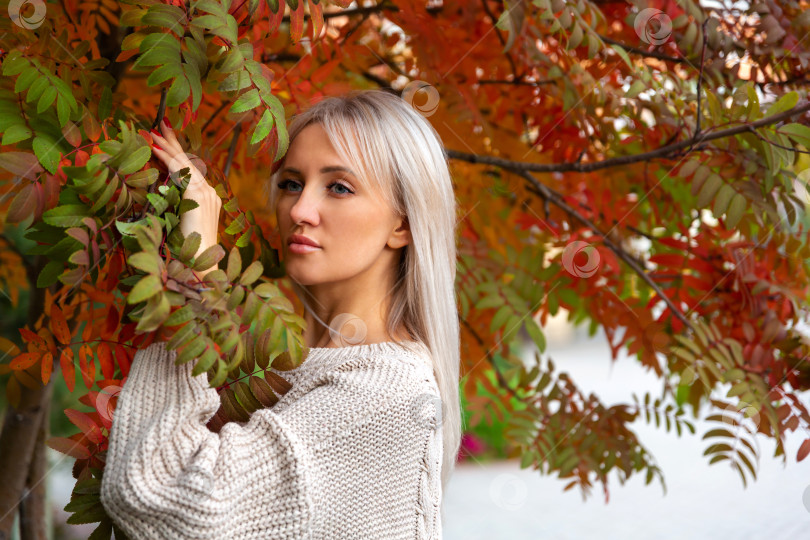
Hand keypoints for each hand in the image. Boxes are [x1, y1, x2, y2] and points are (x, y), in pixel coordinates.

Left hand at [149, 118, 221, 279]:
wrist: (201, 261)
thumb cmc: (188, 250)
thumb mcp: (178, 224)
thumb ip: (173, 208)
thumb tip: (158, 196)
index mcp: (206, 199)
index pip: (189, 171)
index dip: (176, 155)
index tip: (163, 141)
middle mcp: (209, 192)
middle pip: (189, 161)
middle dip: (173, 142)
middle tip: (161, 124)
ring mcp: (206, 192)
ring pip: (184, 163)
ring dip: (167, 146)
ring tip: (153, 132)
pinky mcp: (198, 194)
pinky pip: (180, 171)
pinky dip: (167, 158)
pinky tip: (155, 148)